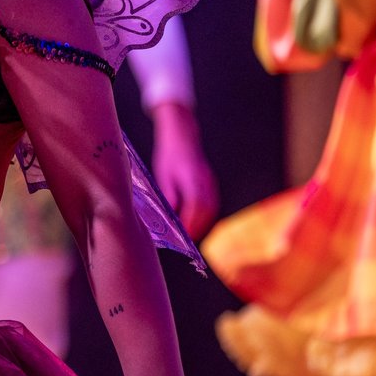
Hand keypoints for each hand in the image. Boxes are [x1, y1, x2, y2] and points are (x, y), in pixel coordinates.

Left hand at [150, 102, 218, 239]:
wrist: (183, 135)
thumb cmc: (170, 154)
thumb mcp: (163, 175)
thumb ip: (169, 196)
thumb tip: (170, 216)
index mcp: (193, 179)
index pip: (195, 207)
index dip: (191, 223)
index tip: (183, 235)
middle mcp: (206, 182)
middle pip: (206, 210)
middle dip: (198, 226)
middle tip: (186, 240)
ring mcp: (211, 182)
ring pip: (211, 208)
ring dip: (203, 222)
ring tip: (190, 234)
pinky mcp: (211, 183)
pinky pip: (212, 202)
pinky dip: (206, 214)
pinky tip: (196, 221)